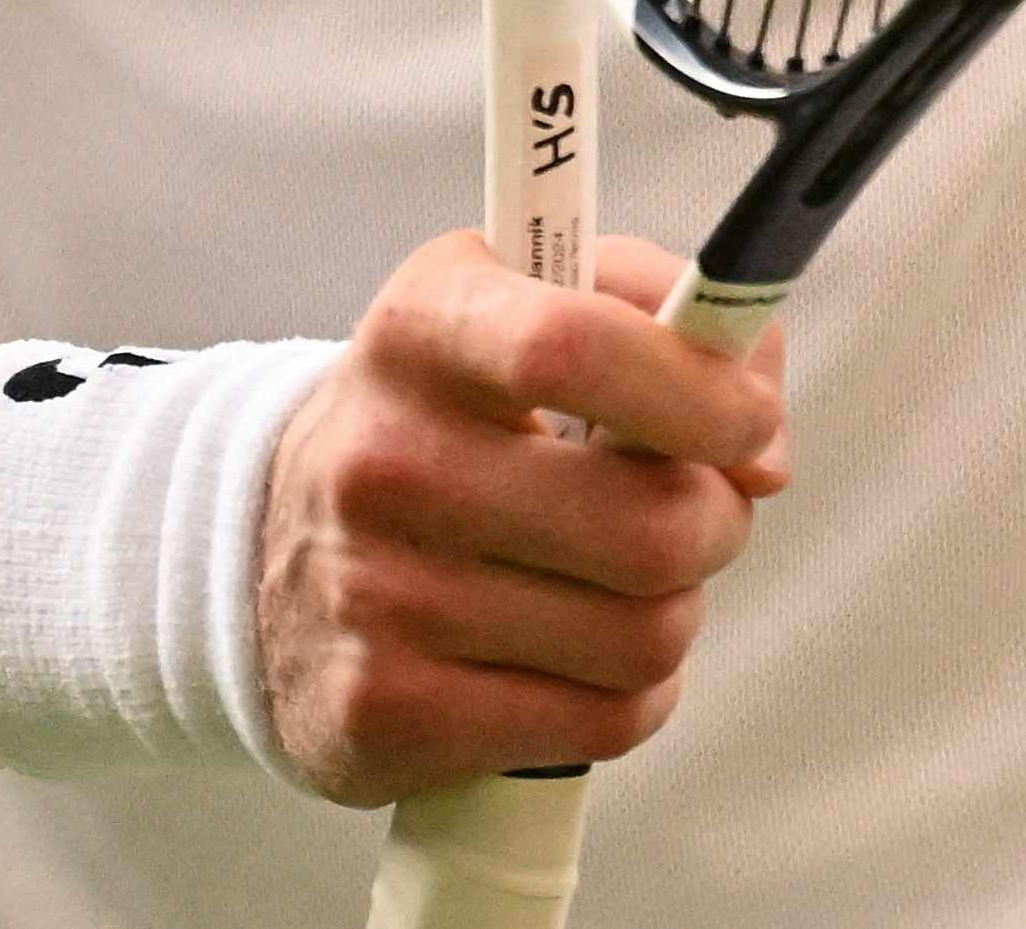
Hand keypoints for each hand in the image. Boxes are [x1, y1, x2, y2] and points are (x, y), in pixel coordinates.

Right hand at [258, 229, 789, 802]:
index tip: (746, 420)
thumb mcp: (539, 304)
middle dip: (715, 522)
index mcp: (425, 327)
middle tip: (690, 511)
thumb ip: (677, 320)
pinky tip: (579, 653)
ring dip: (673, 611)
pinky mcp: (385, 713)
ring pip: (645, 633)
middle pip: (647, 522)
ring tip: (618, 582)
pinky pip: (602, 721)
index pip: (574, 346)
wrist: (263, 544)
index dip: (699, 390)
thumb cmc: (450, 418)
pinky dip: (629, 694)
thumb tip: (762, 453)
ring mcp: (376, 596)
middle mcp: (384, 459)